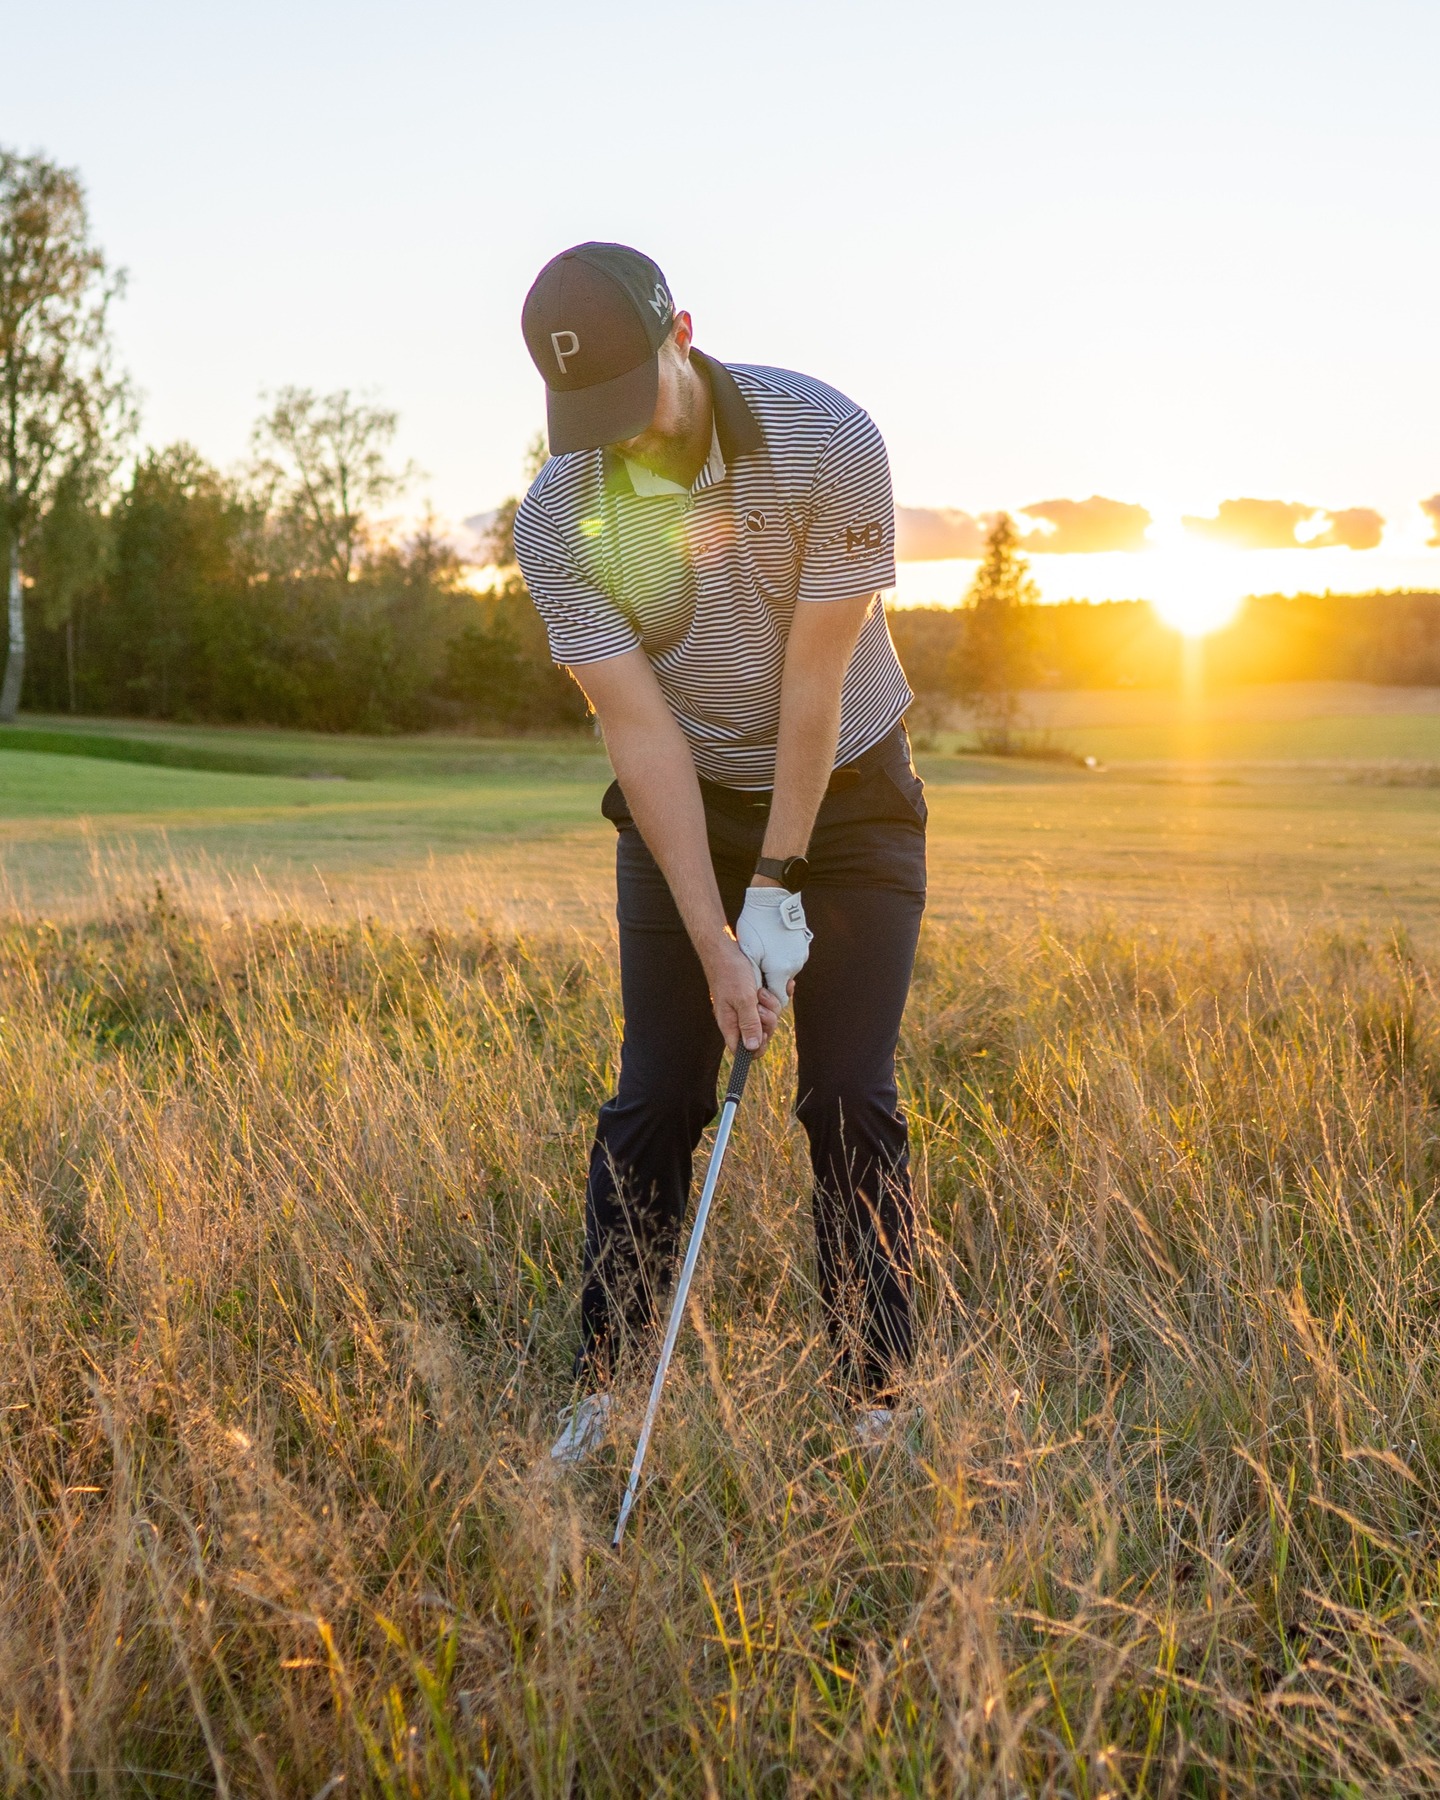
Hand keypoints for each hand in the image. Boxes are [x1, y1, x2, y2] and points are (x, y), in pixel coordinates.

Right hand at [703, 935, 782, 1053]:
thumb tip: (751, 1048)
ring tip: (762, 991)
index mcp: (730, 1024)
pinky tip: (782, 986)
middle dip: (768, 1020)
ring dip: (772, 1005)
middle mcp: (738, 1018)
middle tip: (760, 1005)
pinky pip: (772, 1004)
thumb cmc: (731, 972)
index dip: (757, 1047)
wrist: (726, 949)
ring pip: (769, 1018)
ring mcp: (747, 1008)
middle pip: (761, 1034)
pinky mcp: (755, 997)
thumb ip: (749, 1023)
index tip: (763, 1032)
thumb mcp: (743, 999)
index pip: (743, 1050)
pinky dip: (777, 995)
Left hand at [736, 887, 812, 1008]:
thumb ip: (752, 978)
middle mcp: (795, 966)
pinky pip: (791, 959)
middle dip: (770, 984)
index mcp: (781, 971)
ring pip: (787, 972)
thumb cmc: (756, 925)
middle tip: (756, 972)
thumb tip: (752, 995)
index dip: (767, 1000)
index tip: (756, 992)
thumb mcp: (748, 953)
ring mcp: (801, 955)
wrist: (772, 898)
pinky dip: (782, 958)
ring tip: (762, 955)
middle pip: (783, 986)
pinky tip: (770, 947)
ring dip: (775, 969)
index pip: (779, 999)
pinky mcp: (803, 945)